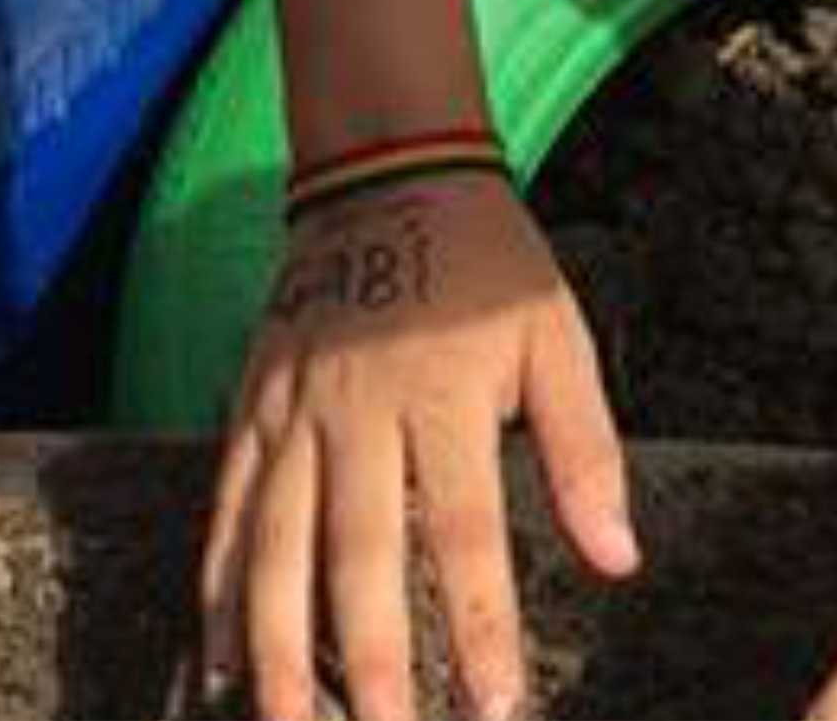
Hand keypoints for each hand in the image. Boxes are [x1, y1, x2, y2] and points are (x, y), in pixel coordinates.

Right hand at [204, 171, 637, 720]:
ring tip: (285, 720)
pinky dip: (219, 586)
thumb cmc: (488, 267)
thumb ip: (586, 453)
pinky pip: (228, 509)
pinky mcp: (251, 406)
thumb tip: (618, 559)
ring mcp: (292, 409)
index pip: (465, 533)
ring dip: (276, 643)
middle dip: (369, 659)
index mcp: (443, 393)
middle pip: (357, 554)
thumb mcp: (558, 340)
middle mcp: (357, 407)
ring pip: (275, 544)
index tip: (496, 707)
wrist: (386, 172)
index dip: (481, 626)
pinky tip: (221, 655)